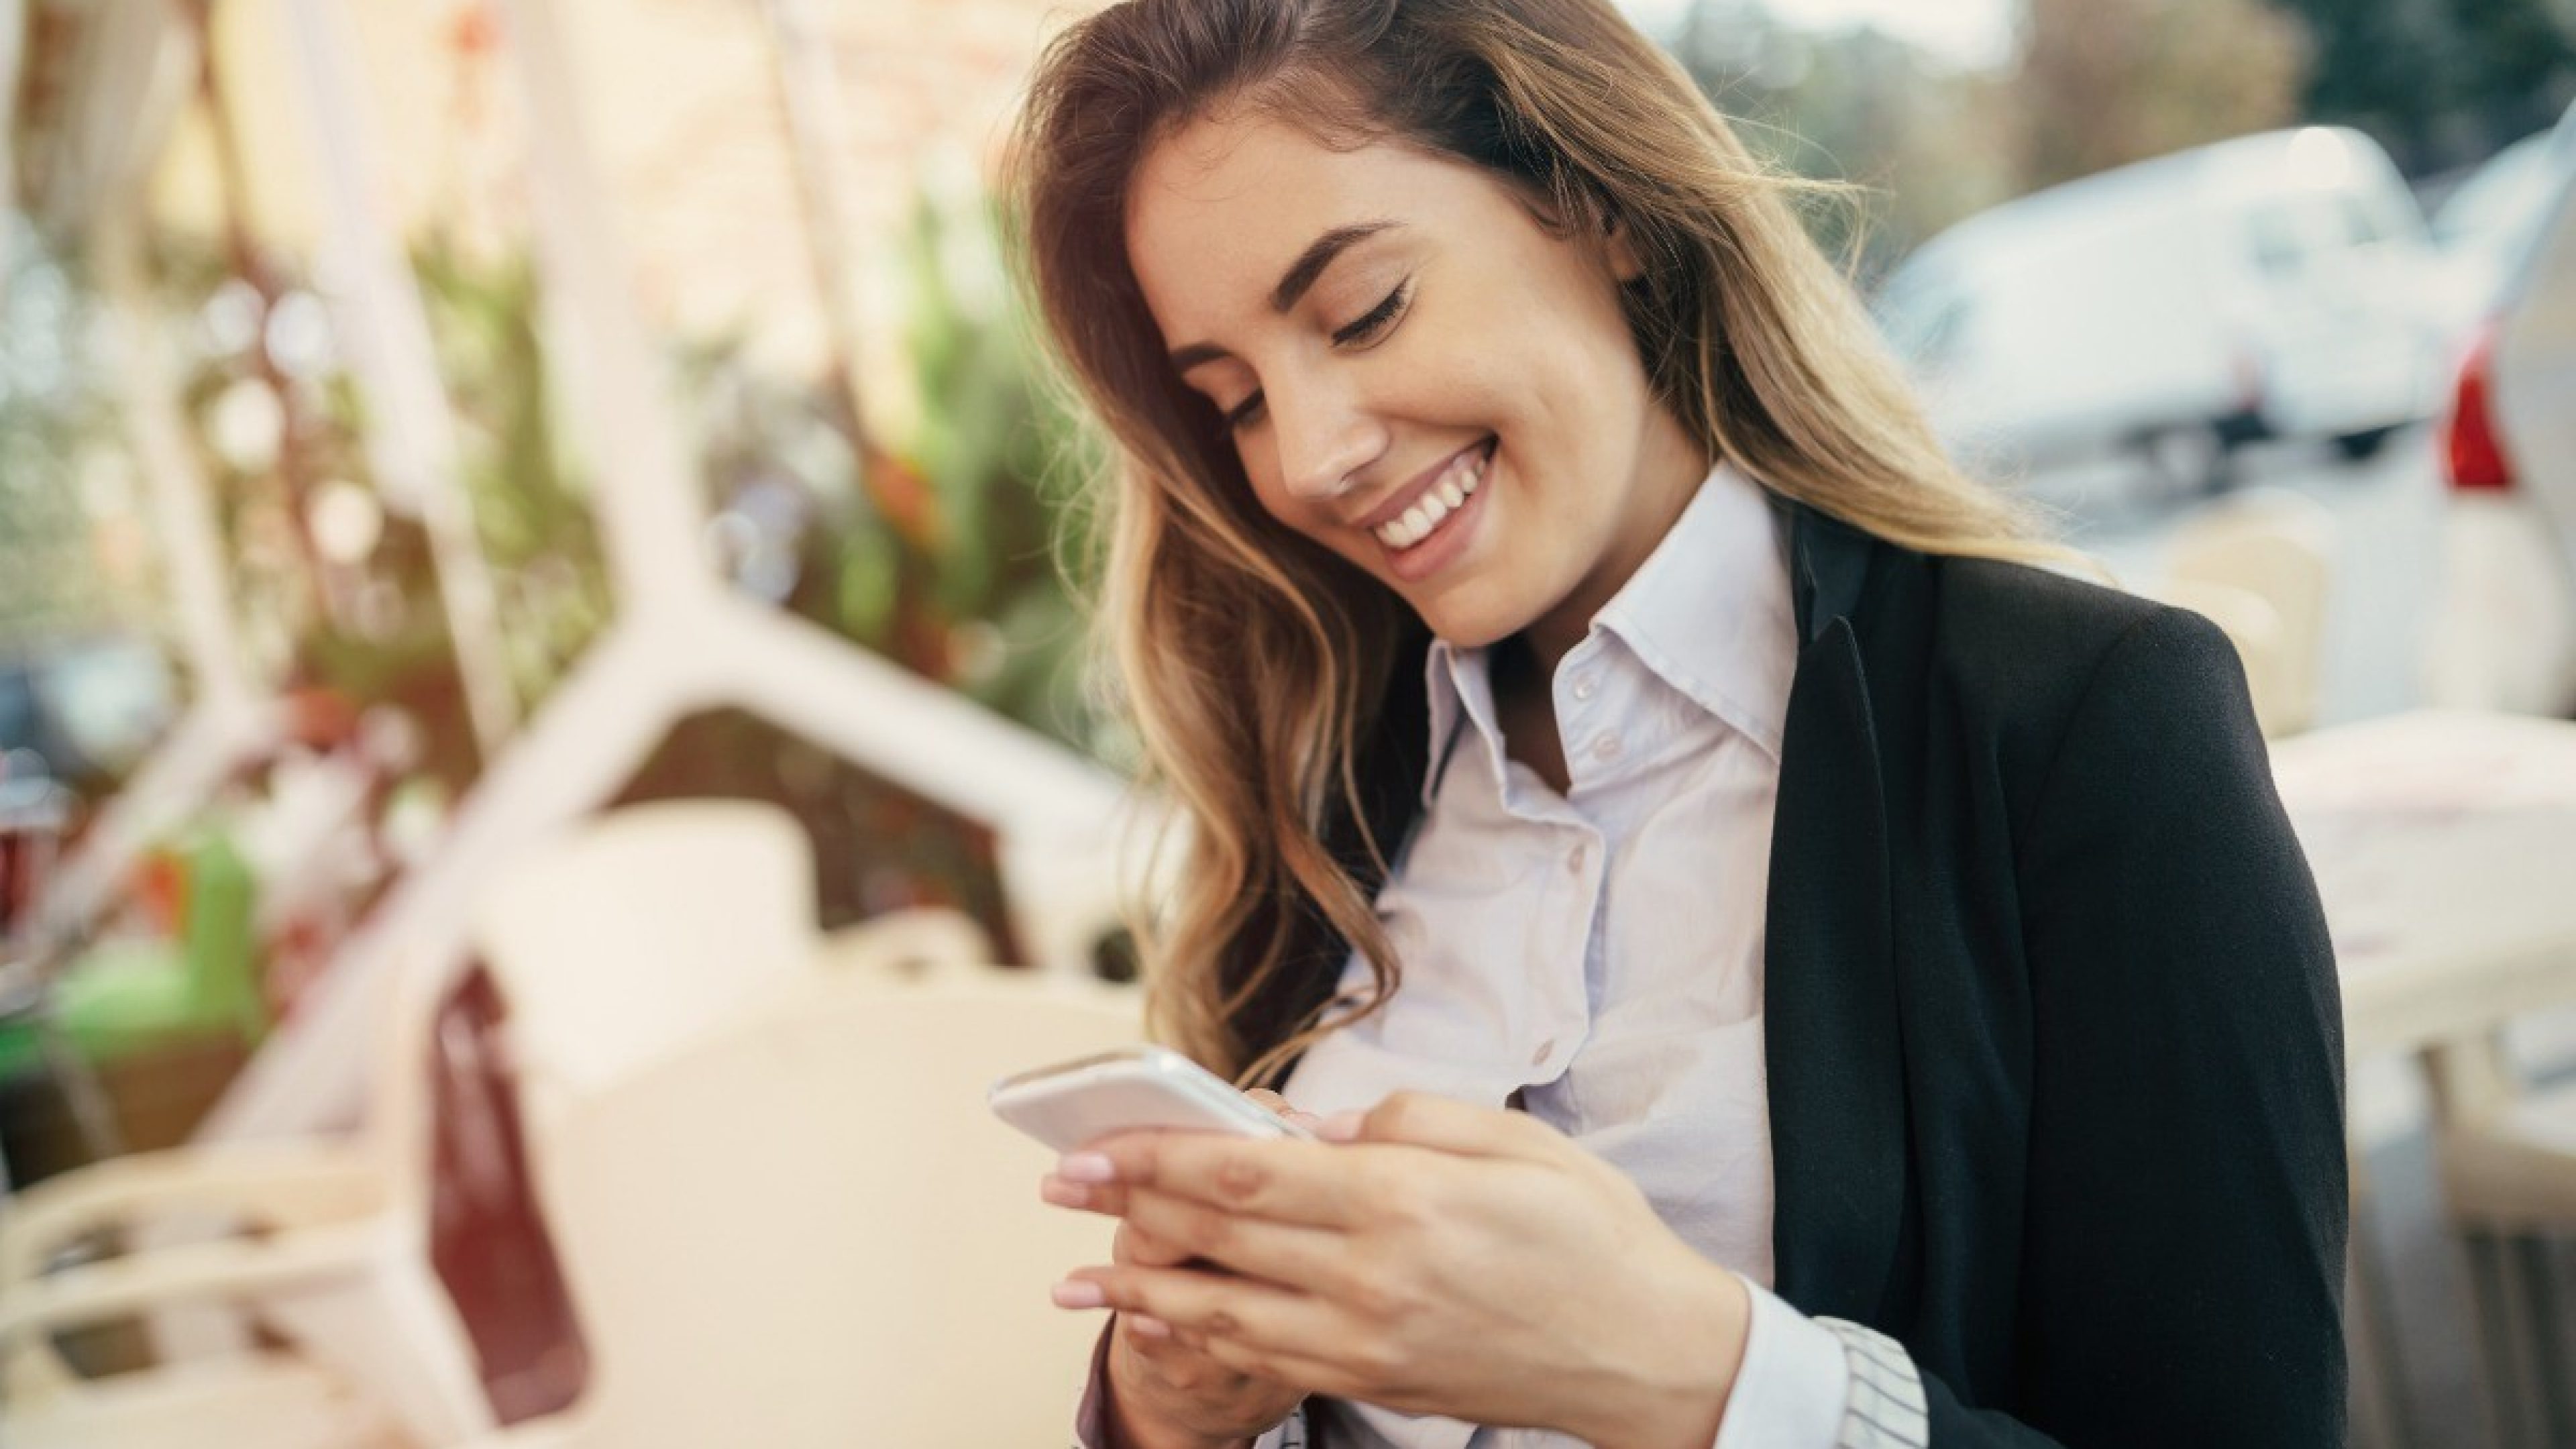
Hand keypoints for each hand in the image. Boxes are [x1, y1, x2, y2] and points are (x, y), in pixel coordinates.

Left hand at [1046, 1091, 1751, 1448]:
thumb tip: (1300, 1127)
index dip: (1154, 1157)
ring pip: (1221, 1310)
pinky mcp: (1372, 1381)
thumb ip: (1398, 1120)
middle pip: (1216, 1236)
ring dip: (1138, 1289)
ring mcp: (1366, 1340)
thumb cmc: (1585, 1228)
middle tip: (1059, 1185)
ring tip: (1070, 1279)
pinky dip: (1197, 1340)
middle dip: (1125, 1207)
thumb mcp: (1507, 1137)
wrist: (1642, 1349)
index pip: (1243, 1172)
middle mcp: (1370, 1275)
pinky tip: (1157, 1322)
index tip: (1092, 1146)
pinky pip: (1261, 1359)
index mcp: (1401, 1197)